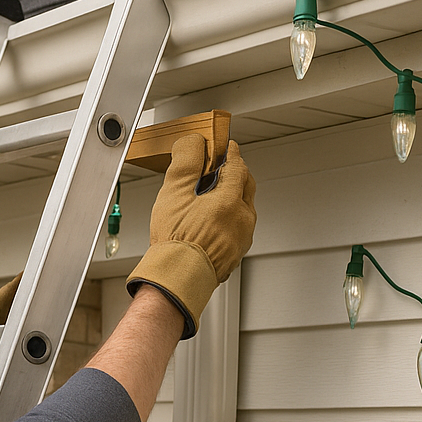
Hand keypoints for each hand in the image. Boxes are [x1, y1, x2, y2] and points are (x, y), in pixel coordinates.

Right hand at [127, 134, 255, 337]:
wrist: (178, 278)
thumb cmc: (176, 242)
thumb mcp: (174, 193)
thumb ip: (186, 162)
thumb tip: (194, 143)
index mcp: (231, 201)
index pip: (238, 166)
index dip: (231, 154)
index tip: (226, 148)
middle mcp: (243, 219)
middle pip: (246, 186)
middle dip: (235, 174)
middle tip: (219, 170)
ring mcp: (242, 238)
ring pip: (244, 209)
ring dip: (232, 198)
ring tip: (211, 199)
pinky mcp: (236, 254)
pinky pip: (238, 229)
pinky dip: (228, 219)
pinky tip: (210, 223)